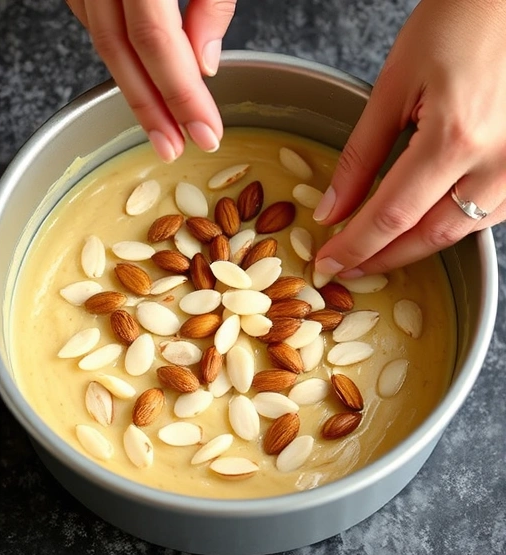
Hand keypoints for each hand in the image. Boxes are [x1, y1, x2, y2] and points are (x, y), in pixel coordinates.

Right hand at [66, 0, 236, 159]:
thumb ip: (212, 3)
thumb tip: (204, 64)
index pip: (155, 41)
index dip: (179, 92)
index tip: (204, 131)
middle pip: (118, 51)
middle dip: (149, 107)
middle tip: (173, 147)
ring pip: (101, 40)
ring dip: (131, 85)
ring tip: (159, 121)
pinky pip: (91, 19)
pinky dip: (116, 49)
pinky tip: (137, 70)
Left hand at [313, 0, 505, 277]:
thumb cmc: (460, 21)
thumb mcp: (394, 83)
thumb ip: (362, 153)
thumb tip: (332, 208)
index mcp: (455, 139)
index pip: (391, 216)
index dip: (355, 246)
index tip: (328, 262)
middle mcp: (499, 161)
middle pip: (431, 234)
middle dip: (384, 257)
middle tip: (347, 266)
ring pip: (466, 228)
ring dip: (420, 245)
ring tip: (379, 250)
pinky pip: (495, 210)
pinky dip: (456, 222)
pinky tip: (427, 221)